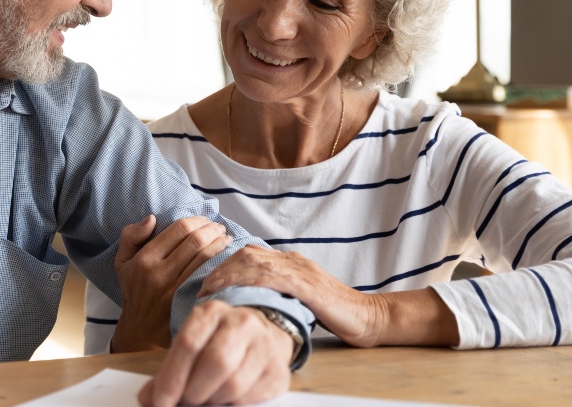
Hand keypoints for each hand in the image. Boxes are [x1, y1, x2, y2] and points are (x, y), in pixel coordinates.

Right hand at [112, 215, 232, 351]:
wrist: (141, 330)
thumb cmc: (134, 291)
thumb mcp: (123, 262)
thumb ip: (131, 236)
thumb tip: (152, 218)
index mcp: (144, 259)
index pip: (178, 229)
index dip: (196, 220)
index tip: (204, 220)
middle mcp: (159, 273)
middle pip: (194, 241)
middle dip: (212, 229)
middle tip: (219, 227)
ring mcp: (174, 289)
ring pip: (204, 257)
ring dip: (220, 244)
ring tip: (226, 239)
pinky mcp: (187, 301)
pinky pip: (208, 276)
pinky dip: (220, 263)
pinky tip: (226, 258)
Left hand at [139, 302, 292, 405]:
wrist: (262, 336)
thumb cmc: (218, 342)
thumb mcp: (191, 346)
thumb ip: (169, 371)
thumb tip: (148, 399)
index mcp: (211, 312)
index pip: (188, 344)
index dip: (171, 379)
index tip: (160, 402)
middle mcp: (241, 322)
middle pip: (215, 362)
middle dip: (194, 391)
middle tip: (185, 402)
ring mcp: (264, 345)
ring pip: (233, 384)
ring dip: (213, 400)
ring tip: (206, 399)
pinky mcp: (278, 370)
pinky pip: (250, 397)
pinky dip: (232, 404)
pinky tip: (225, 399)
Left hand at [198, 244, 386, 346]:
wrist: (369, 317)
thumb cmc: (334, 313)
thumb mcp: (300, 298)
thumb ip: (278, 292)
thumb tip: (248, 300)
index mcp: (290, 262)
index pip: (248, 254)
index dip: (223, 264)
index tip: (206, 281)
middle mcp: (293, 260)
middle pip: (246, 254)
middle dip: (219, 268)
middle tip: (202, 287)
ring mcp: (301, 270)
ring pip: (255, 261)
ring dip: (228, 274)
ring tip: (210, 291)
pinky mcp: (308, 285)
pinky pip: (274, 277)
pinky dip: (250, 281)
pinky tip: (236, 290)